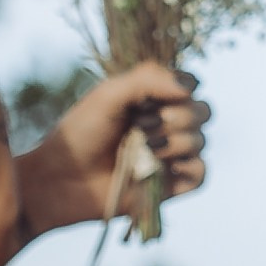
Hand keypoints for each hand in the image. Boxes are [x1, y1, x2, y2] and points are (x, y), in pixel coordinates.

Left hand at [16, 63, 210, 235]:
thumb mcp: (110, 94)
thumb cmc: (80, 133)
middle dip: (178, 116)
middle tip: (143, 126)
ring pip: (201, 140)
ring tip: (145, 149)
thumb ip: (149, 79)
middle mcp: (167, 126)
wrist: (62, 179)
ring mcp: (170, 156)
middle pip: (203, 111)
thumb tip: (190, 89)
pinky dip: (189, 166)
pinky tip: (164, 166)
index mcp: (154, 100)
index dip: (184, 87)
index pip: (191, 85)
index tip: (159, 95)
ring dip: (175, 142)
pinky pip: (201, 173)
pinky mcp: (171, 185)